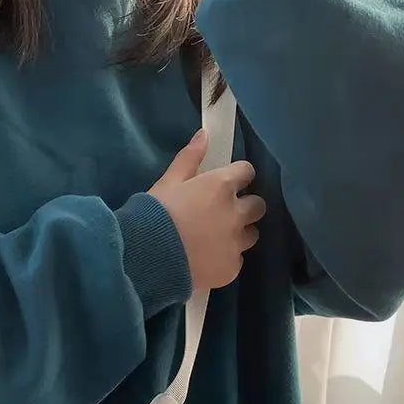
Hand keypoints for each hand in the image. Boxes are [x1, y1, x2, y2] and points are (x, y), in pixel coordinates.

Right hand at [150, 130, 265, 290]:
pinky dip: (225, 259)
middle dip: (244, 207)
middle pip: (257, 206)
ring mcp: (235, 244)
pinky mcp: (231, 269)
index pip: (247, 172)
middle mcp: (235, 213)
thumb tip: (204, 134)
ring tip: (215, 241)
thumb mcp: (167, 183)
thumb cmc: (153, 216)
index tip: (224, 185)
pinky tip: (207, 261)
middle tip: (222, 215)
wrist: (146, 259)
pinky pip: (236, 260)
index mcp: (221, 186)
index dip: (236, 178)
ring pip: (251, 235)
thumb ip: (189, 159)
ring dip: (239, 234)